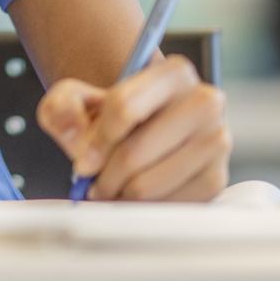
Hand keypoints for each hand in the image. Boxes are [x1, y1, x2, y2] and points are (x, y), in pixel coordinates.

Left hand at [35, 54, 231, 201]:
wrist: (145, 135)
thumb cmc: (111, 117)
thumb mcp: (77, 99)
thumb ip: (62, 105)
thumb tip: (74, 128)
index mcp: (173, 72)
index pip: (123, 107)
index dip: (95, 141)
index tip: (83, 162)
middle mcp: (205, 101)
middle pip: (135, 151)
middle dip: (105, 174)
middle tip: (94, 183)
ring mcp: (217, 140)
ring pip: (149, 183)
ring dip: (121, 194)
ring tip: (113, 189)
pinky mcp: (217, 177)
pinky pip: (169, 205)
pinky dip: (145, 208)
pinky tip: (137, 196)